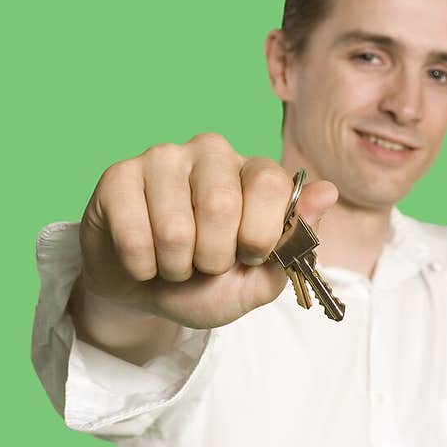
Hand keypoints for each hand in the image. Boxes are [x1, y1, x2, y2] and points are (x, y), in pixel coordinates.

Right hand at [78, 136, 337, 330]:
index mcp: (254, 171)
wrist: (145, 295)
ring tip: (173, 262)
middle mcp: (211, 152)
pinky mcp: (119, 176)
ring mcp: (162, 157)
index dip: (260, 236)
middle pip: (221, 205)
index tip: (249, 256)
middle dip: (213, 258)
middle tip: (205, 263)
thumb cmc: (206, 282)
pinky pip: (134, 234)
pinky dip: (142, 265)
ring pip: (174, 227)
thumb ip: (295, 244)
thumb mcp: (258, 280)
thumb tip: (328, 192)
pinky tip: (143, 259)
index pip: (272, 186)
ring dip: (175, 267)